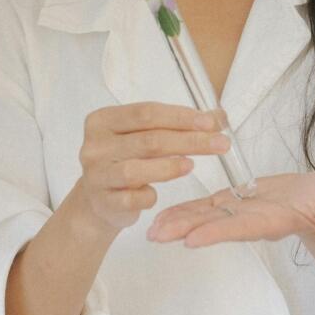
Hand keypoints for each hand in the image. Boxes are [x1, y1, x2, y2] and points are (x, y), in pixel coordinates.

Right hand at [66, 102, 230, 236]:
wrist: (97, 199)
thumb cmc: (125, 161)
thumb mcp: (144, 136)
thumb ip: (175, 125)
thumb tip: (218, 117)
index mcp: (103, 120)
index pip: (146, 113)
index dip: (181, 117)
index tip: (211, 123)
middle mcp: (95, 146)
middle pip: (148, 140)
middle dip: (189, 141)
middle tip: (220, 144)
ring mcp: (97, 175)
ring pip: (136, 170)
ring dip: (169, 167)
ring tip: (192, 165)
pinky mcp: (103, 202)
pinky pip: (131, 199)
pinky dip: (149, 196)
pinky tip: (157, 193)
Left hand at [146, 170, 314, 257]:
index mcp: (272, 220)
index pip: (241, 228)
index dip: (217, 232)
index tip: (191, 240)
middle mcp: (250, 220)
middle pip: (214, 226)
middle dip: (184, 230)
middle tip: (154, 236)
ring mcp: (240, 212)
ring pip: (205, 217)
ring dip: (177, 222)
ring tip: (150, 230)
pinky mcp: (236, 202)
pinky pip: (206, 207)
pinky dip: (185, 210)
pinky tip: (161, 215)